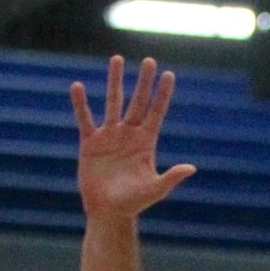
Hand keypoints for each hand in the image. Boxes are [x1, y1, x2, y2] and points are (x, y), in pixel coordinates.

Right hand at [71, 56, 195, 218]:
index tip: (169, 74)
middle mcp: (129, 135)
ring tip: (117, 59)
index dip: (162, 94)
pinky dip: (81, 104)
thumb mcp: (155, 189)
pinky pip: (85, 119)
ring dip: (115, 81)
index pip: (156, 112)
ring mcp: (110, 136)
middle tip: (149, 60)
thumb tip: (191, 168)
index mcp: (146, 143)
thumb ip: (171, 177)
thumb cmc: (134, 203)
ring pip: (112, 103)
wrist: (108, 211)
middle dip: (143, 82)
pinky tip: (78, 86)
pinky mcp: (90, 143)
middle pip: (138, 102)